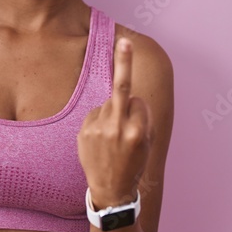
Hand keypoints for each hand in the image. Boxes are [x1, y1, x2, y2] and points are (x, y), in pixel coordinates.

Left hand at [77, 37, 153, 205]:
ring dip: (111, 114)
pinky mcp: (84, 132)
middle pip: (122, 89)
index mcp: (138, 131)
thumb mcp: (146, 144)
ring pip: (108, 105)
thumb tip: (127, 95)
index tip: (135, 85)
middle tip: (125, 41)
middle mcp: (118, 128)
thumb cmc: (133, 165)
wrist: (111, 190)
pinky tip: (100, 141)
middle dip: (124, 63)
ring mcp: (99, 130)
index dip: (138, 108)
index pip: (138, 101)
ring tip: (111, 140)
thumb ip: (139, 119)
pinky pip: (95, 115)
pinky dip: (99, 122)